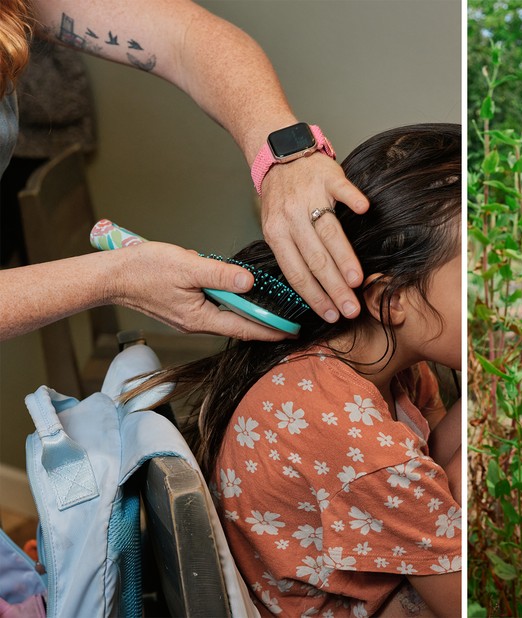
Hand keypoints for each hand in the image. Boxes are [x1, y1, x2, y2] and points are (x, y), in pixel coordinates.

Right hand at [112, 243, 288, 340]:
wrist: (112, 276)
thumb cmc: (143, 269)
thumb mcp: (187, 265)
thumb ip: (220, 274)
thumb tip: (249, 282)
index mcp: (200, 317)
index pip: (244, 328)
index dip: (270, 331)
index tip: (291, 333)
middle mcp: (197, 322)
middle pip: (238, 325)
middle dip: (264, 324)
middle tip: (289, 322)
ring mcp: (190, 317)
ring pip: (226, 315)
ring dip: (247, 312)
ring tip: (272, 308)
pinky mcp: (184, 308)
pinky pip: (214, 307)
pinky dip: (230, 302)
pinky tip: (237, 290)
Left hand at [260, 154, 368, 321]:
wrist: (280, 155)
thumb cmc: (281, 197)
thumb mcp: (275, 227)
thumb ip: (291, 253)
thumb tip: (314, 290)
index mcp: (276, 233)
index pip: (296, 273)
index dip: (314, 297)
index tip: (331, 315)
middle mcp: (291, 217)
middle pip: (315, 259)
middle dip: (334, 288)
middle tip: (350, 309)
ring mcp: (310, 197)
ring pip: (329, 233)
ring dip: (344, 259)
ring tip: (357, 281)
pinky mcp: (328, 178)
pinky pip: (342, 190)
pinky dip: (353, 200)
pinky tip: (364, 211)